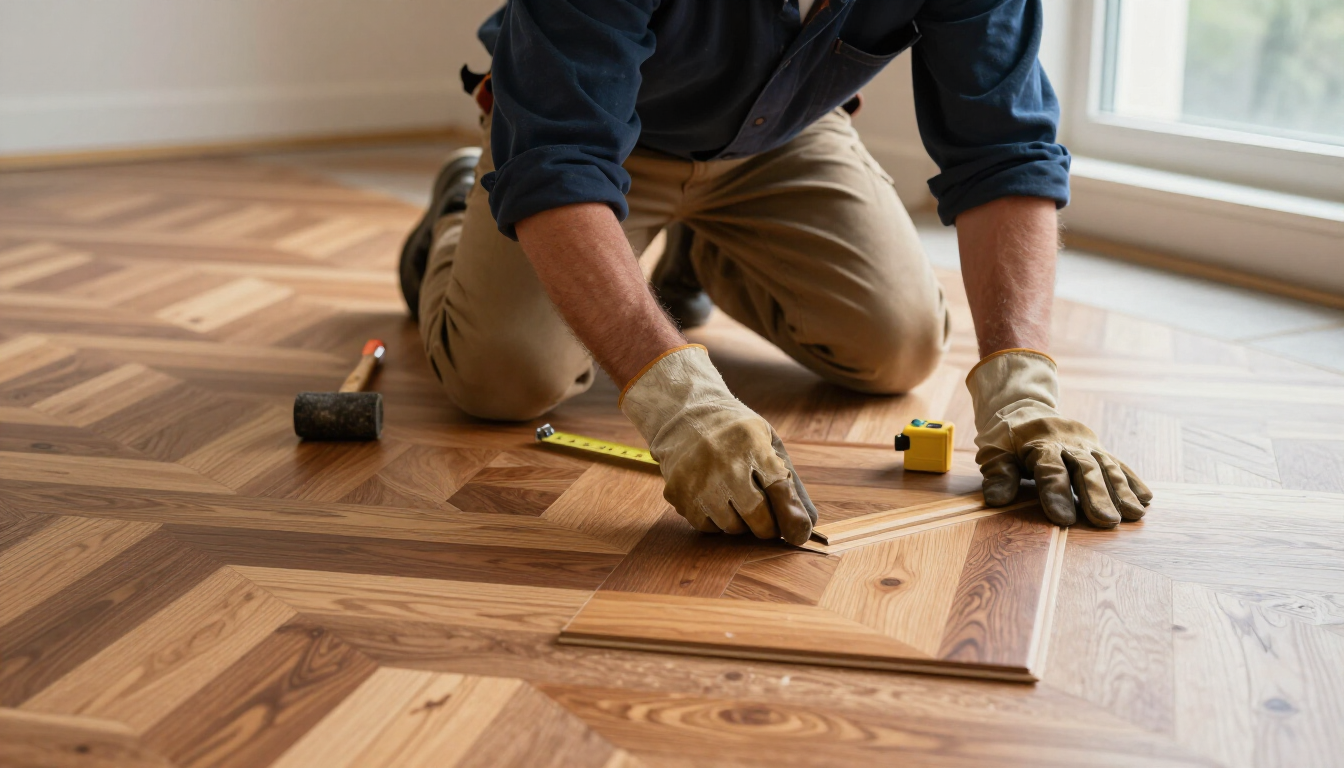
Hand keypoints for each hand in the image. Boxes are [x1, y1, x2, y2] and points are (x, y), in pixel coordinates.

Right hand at [621, 345, 817, 544]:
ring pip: (732, 527)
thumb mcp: (768, 443)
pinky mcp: (677, 492)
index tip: (799, 534)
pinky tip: (714, 498)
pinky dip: (716, 521)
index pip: (780, 490)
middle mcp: (723, 462)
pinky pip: (707, 527)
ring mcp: (697, 478)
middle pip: (758, 517)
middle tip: (766, 518)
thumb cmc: (736, 433)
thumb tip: (807, 524)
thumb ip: (790, 482)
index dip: (793, 518)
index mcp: (752, 443)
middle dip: (768, 525)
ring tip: (735, 498)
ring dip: (740, 522)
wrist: (685, 416)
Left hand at [966, 349, 1151, 526]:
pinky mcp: (1098, 447)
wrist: (1024, 407)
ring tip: (1134, 515)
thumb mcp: (994, 452)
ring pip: (1106, 466)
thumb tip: (996, 500)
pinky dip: (1132, 481)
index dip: (1056, 494)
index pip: (1049, 470)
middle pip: (1084, 469)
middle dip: (1097, 495)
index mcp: (1038, 445)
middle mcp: (1067, 443)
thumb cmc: (1006, 437)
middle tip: (1107, 522)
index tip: (1063, 520)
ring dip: (1121, 491)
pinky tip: (1146, 499)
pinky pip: (1117, 463)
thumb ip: (998, 475)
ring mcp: (1086, 444)